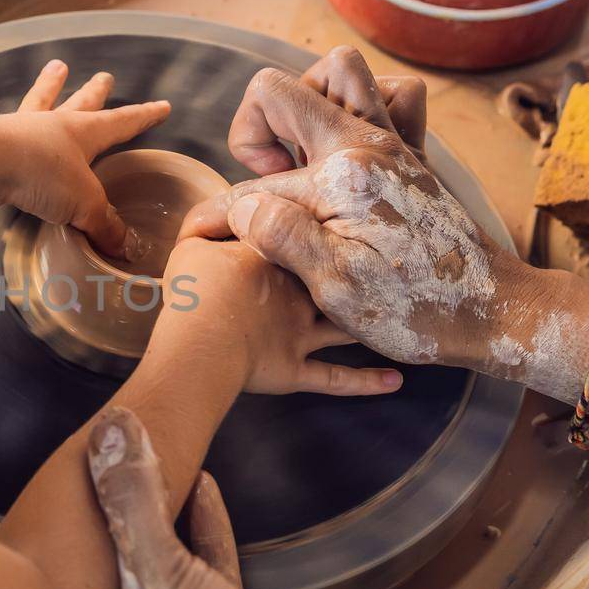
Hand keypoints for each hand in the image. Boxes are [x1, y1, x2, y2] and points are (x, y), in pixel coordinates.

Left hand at [0, 59, 170, 257]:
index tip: (162, 107)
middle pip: (81, 104)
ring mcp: (19, 128)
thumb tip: (123, 248)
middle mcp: (53, 126)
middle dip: (96, 93)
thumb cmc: (41, 177)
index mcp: (83, 135)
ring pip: (37, 101)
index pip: (122, 124)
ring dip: (47, 85)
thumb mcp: (85, 206)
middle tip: (105, 77)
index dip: (143, 117)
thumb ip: (104, 225)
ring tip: (56, 66)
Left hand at [57, 409, 424, 588]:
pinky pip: (202, 576)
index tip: (65, 478)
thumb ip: (132, 502)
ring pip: (160, 573)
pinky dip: (203, 532)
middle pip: (112, 576)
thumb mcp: (162, 578)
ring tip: (152, 459)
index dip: (66, 533)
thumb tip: (107, 427)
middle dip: (116, 517)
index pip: (64, 588)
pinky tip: (203, 485)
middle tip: (104, 458)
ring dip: (163, 517)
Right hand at [152, 238, 402, 396]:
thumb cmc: (196, 294)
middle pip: (316, 273)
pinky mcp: (295, 367)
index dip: (287, 227)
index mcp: (277, 254)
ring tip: (380, 314)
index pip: (287, 229)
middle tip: (339, 261)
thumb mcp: (196, 245)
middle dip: (328, 267)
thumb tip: (231, 206)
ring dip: (360, 321)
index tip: (283, 226)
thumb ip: (214, 223)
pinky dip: (364, 381)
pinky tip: (392, 380)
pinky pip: (336, 378)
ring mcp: (301, 332)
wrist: (200, 349)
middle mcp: (297, 291)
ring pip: (338, 322)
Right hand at [179, 47, 523, 367]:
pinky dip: (363, 107)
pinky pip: (393, 96)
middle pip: (283, 88)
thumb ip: (283, 235)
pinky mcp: (412, 156)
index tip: (200, 240)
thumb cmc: (414, 309)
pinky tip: (346, 158)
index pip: (254, 183)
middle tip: (268, 179)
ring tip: (302, 155)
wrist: (494, 312)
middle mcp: (367, 144)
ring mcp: (393, 145)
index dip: (219, 214)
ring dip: (310, 100)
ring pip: (343, 71)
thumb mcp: (335, 287)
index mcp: (341, 176)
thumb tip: (242, 205)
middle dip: (256, 127)